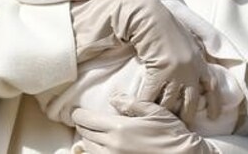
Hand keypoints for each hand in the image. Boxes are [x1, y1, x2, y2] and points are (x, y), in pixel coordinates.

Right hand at [71, 0, 213, 122]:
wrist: (153, 19)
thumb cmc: (169, 26)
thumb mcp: (190, 40)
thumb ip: (196, 53)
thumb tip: (200, 59)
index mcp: (200, 62)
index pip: (212, 87)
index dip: (214, 103)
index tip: (215, 116)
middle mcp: (191, 71)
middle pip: (191, 102)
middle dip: (186, 115)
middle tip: (180, 124)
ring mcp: (175, 74)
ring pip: (171, 104)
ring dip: (164, 113)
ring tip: (159, 120)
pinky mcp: (159, 74)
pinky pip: (151, 97)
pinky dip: (145, 105)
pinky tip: (140, 110)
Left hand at [72, 93, 215, 153]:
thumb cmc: (171, 132)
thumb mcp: (155, 111)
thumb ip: (132, 104)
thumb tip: (114, 98)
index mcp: (119, 127)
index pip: (87, 120)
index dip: (79, 115)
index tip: (77, 112)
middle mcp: (113, 145)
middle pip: (86, 134)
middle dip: (83, 126)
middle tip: (84, 120)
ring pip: (89, 149)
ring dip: (88, 140)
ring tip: (92, 134)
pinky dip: (94, 152)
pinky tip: (100, 147)